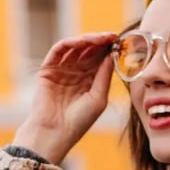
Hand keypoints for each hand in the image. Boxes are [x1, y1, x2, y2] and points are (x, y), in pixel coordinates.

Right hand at [14, 32, 116, 163]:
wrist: (55, 133)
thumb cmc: (79, 121)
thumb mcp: (98, 97)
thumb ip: (104, 75)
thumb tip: (112, 54)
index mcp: (89, 81)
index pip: (100, 59)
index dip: (109, 49)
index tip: (121, 41)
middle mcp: (76, 73)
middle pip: (89, 51)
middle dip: (101, 42)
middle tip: (112, 36)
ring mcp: (62, 70)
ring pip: (75, 48)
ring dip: (88, 40)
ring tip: (101, 38)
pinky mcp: (48, 69)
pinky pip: (59, 50)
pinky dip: (71, 43)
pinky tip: (83, 41)